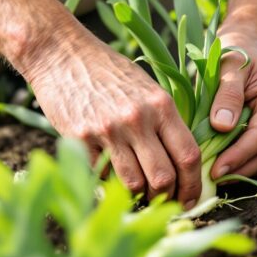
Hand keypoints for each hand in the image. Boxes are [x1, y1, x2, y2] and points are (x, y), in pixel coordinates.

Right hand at [22, 28, 201, 207]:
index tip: (190, 200)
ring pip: (133, 183)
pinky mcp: (80, 139)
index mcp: (161, 106)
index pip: (188, 156)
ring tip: (139, 194)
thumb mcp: (147, 89)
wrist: (63, 54)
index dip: (193, 185)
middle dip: (167, 198)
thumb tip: (182, 165)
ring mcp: (108, 130)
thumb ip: (165, 123)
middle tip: (164, 202)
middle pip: (163, 178)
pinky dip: (109, 182)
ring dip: (139, 196)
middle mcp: (138, 119)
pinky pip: (102, 175)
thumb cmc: (109, 72)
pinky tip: (111, 176)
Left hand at [209, 26, 256, 178]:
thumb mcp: (228, 66)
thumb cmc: (235, 53)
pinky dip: (238, 165)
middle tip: (207, 181)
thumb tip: (223, 127)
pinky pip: (255, 155)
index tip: (215, 169)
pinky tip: (217, 170)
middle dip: (237, 170)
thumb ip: (227, 94)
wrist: (245, 48)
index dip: (238, 156)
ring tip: (210, 180)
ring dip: (237, 171)